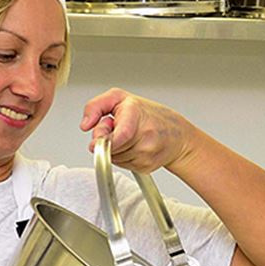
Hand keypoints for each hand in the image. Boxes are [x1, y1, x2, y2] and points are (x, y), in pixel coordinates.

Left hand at [80, 88, 196, 173]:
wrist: (179, 136)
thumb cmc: (151, 115)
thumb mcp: (120, 98)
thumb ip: (96, 106)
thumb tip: (86, 125)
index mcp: (136, 114)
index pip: (118, 136)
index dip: (103, 139)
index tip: (97, 139)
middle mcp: (145, 135)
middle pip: (110, 148)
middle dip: (106, 140)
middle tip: (115, 128)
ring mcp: (147, 153)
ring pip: (114, 158)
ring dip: (114, 149)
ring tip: (127, 136)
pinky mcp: (145, 167)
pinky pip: (122, 165)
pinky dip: (122, 157)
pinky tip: (133, 147)